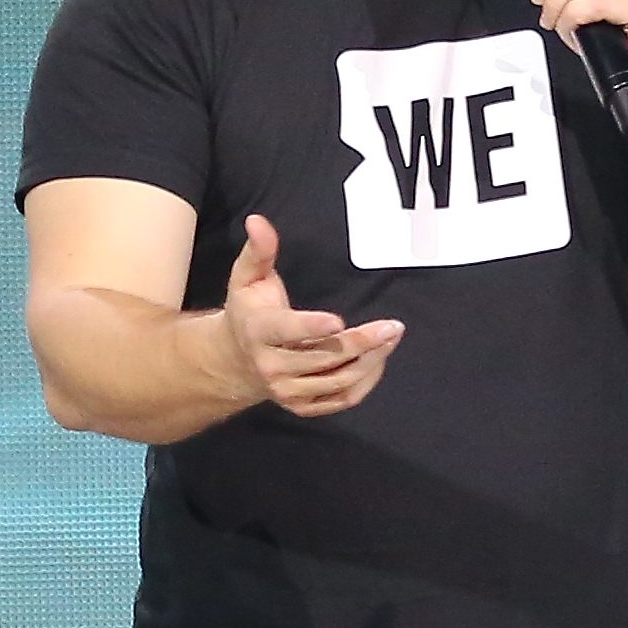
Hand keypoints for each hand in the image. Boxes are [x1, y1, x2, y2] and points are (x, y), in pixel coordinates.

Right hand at [215, 217, 405, 418]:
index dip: (311, 328)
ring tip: (391, 337)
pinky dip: (365, 382)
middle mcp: (270, 367)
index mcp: (258, 332)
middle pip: (323, 358)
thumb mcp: (247, 278)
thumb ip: (258, 251)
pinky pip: (341, 399)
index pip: (286, 331)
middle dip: (360, 342)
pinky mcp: (302, 406)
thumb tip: (257, 220)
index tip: (338, 321)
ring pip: (337, 380)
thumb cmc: (249, 311)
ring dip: (370, 361)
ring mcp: (286, 391)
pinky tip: (378, 360)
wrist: (235, 361)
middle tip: (392, 326)